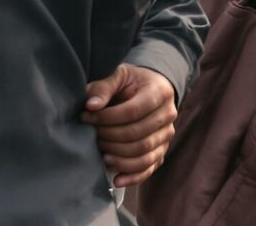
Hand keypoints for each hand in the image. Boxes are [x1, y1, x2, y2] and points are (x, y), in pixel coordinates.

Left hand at [80, 64, 177, 186]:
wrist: (151, 90)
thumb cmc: (131, 83)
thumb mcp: (118, 76)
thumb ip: (103, 87)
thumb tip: (91, 106)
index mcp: (160, 92)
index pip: (133, 111)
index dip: (106, 118)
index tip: (86, 117)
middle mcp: (169, 114)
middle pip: (137, 134)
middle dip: (109, 137)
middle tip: (92, 135)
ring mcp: (167, 134)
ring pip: (144, 152)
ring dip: (118, 157)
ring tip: (101, 154)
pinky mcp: (162, 150)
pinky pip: (150, 167)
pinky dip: (133, 176)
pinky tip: (116, 180)